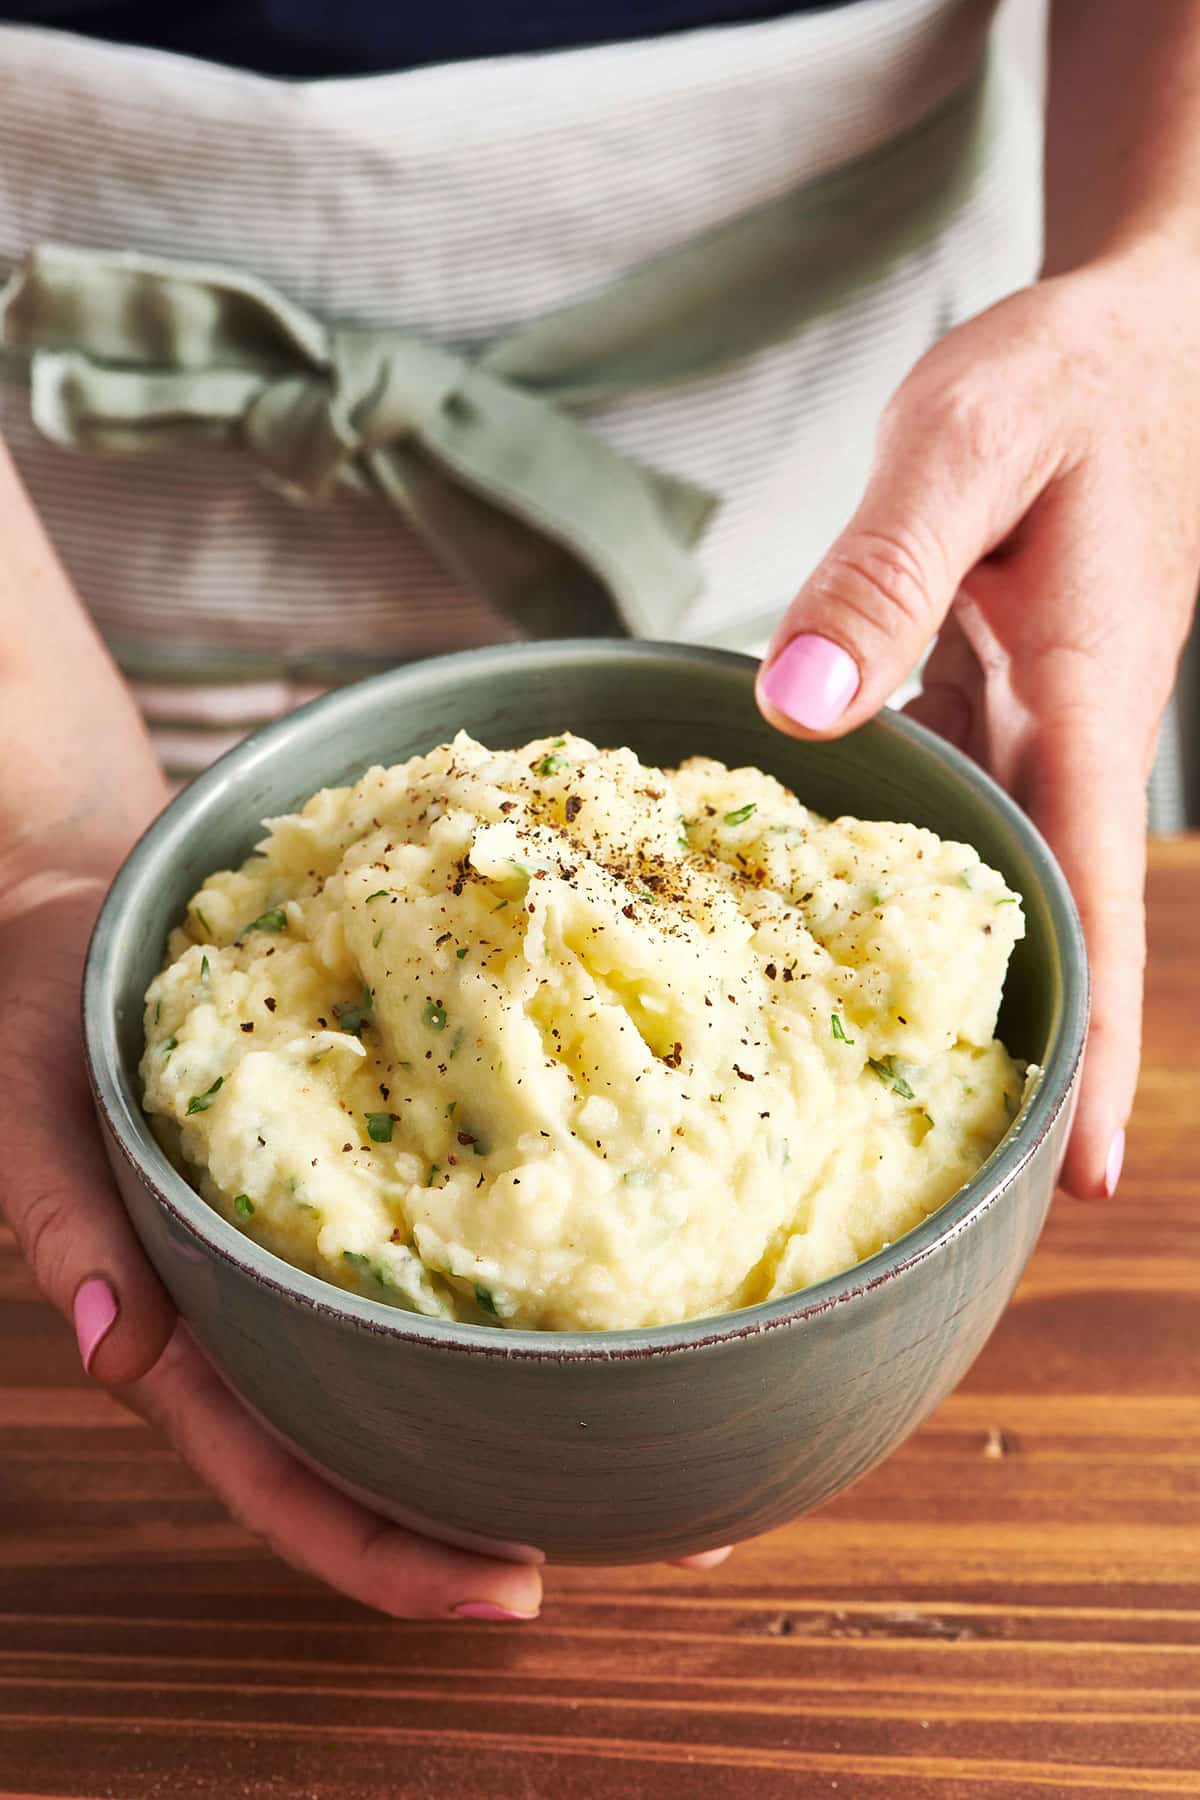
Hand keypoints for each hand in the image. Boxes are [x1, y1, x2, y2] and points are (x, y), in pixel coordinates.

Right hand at [3, 869, 728, 1612]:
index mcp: (184, 1321)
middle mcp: (267, 1300)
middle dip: (514, 1503)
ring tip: (691, 1424)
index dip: (384, 1550)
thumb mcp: (24, 1100)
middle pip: (390, 1439)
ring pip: (434, 1347)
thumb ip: (59, 1217)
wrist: (77, 904)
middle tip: (674, 1528)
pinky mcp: (366, 1161)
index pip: (281, 1472)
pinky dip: (532, 1262)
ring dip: (550, 1391)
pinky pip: (449, 1228)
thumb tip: (100, 1341)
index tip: (508, 1590)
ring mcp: (322, 1237)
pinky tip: (626, 1269)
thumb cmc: (33, 1007)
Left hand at [756, 251, 1199, 1197]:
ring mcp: (1038, 720)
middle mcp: (1068, 734)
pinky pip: (959, 805)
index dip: (1093, 1046)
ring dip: (973, 979)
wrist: (1129, 332)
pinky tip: (839, 913)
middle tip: (974, 1190)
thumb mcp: (965, 447)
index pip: (1097, 903)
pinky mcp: (998, 691)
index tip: (1079, 1179)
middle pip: (1061, 927)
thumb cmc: (1063, 376)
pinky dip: (914, 874)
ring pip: (1007, 878)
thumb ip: (884, 576)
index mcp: (1087, 698)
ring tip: (902, 1089)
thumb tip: (800, 710)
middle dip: (1038, 1057)